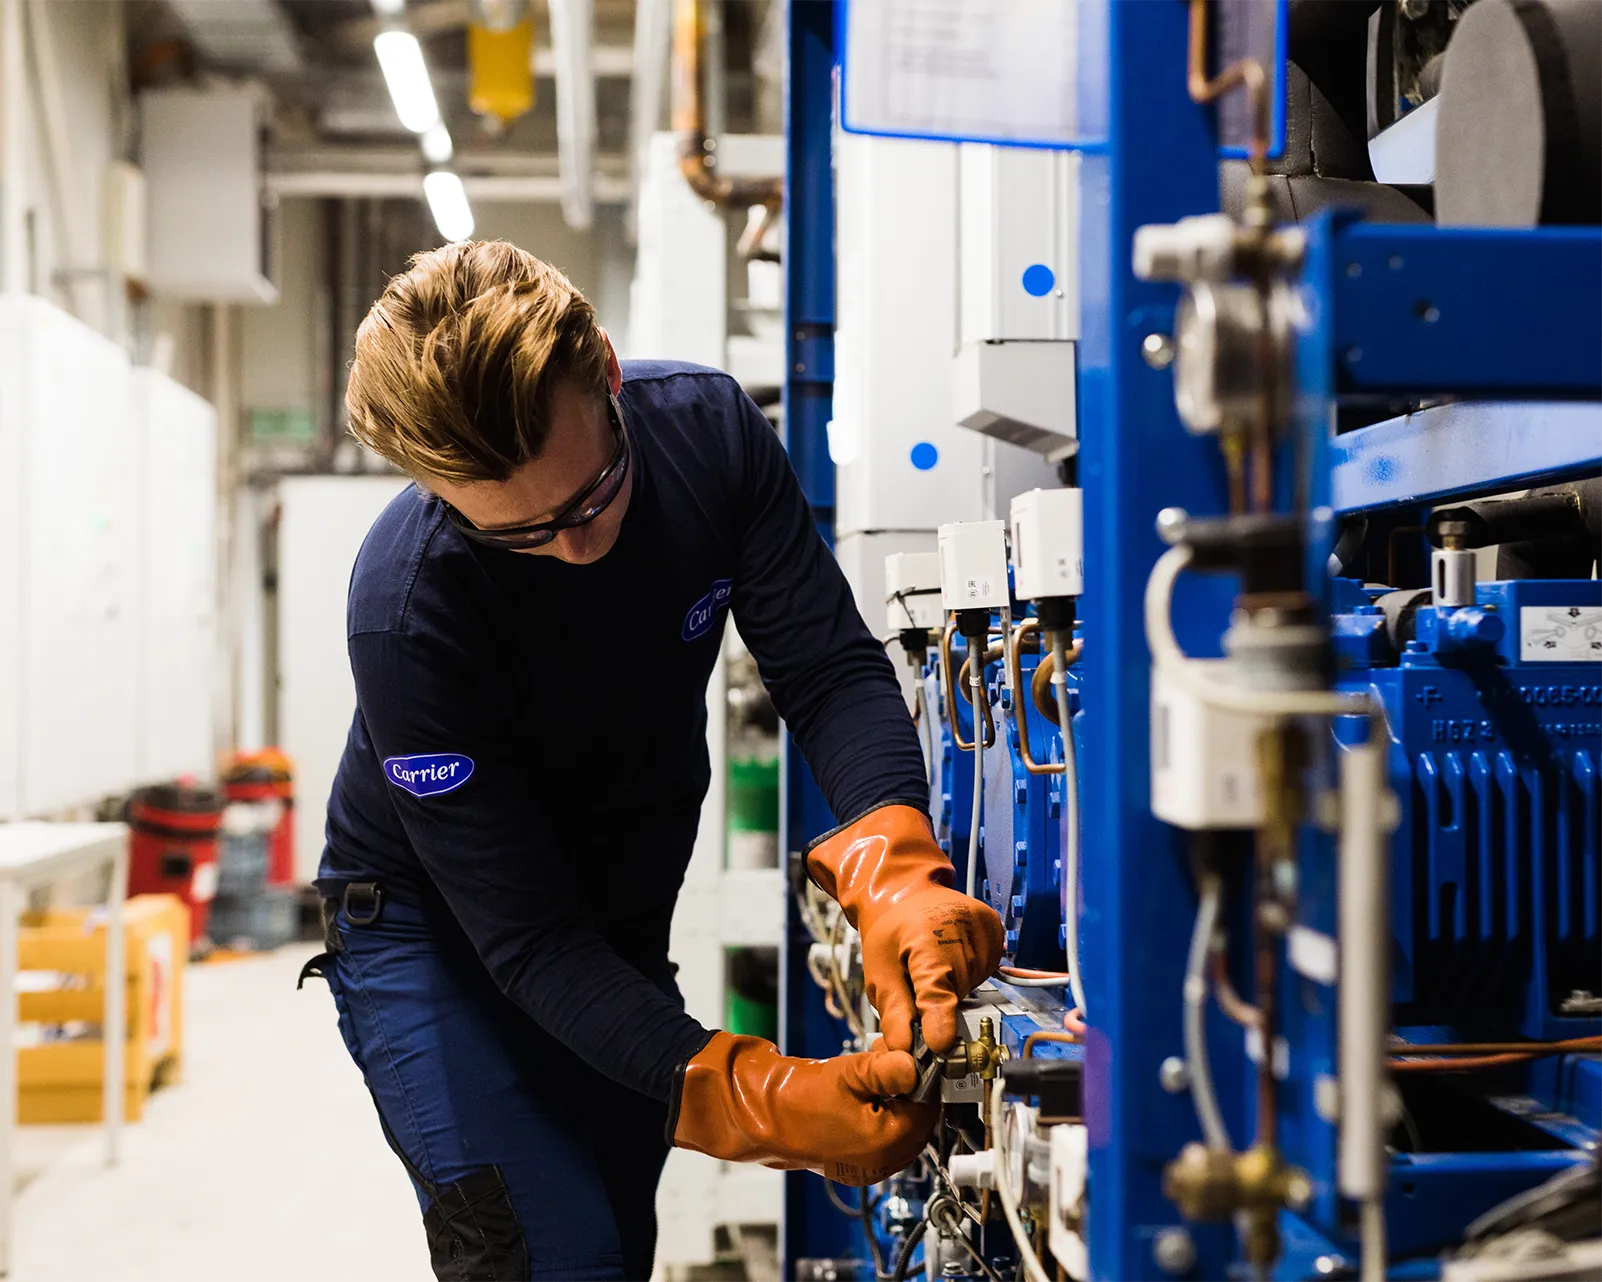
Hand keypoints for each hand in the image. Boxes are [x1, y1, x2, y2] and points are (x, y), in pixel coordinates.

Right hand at [670, 1033, 936, 1184]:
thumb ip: (888, 1069)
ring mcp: (865, 1166)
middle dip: (910, 1090)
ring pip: (899, 1130)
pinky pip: (881, 1137)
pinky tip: (866, 1089)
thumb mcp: (849, 1074)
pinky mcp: (852, 1161)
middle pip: (916, 1123)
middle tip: (897, 1060)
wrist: (759, 1114)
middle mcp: (879, 1163)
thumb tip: (916, 1064)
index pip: (926, 1110)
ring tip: (878, 1071)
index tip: (918, 1056)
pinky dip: (881, 1114)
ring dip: (897, 1100)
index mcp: (884, 1145)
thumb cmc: (796, 1099)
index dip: (924, 1080)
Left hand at [806, 804, 1003, 1054]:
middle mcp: (961, 933)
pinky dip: (969, 972)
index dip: (939, 1023)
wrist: (906, 891)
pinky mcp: (996, 928)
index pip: (937, 992)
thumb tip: (903, 1049)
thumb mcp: (879, 971)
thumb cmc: (890, 932)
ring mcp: (983, 929)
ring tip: (935, 963)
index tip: (941, 1046)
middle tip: (918, 982)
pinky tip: (952, 955)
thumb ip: (894, 1011)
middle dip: (938, 1002)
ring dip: (954, 987)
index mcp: (926, 942)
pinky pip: (987, 970)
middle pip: (957, 995)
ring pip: (973, 985)